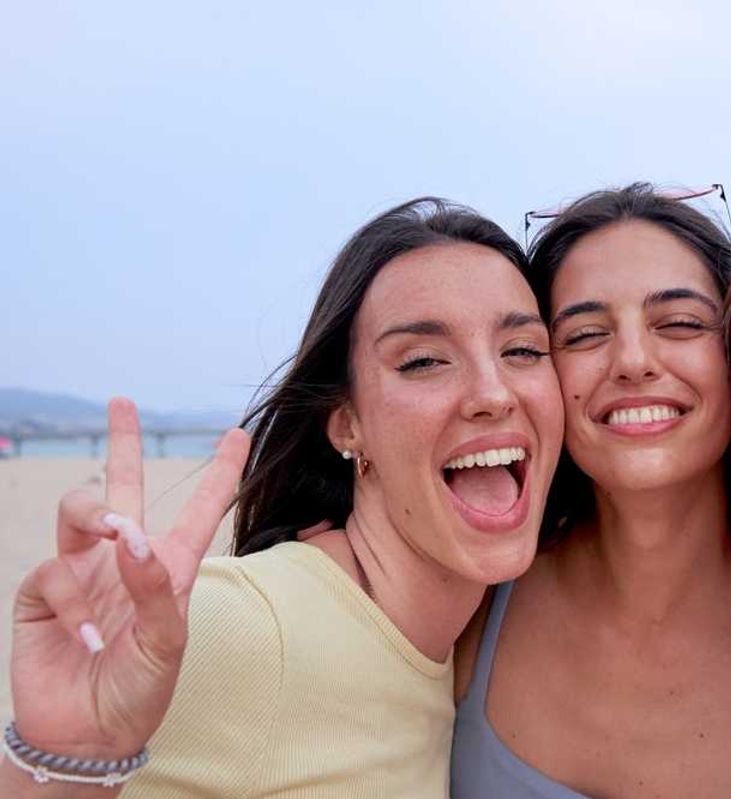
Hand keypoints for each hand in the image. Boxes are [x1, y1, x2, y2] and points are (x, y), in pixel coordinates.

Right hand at [8, 398, 248, 761]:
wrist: (88, 733)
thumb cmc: (139, 689)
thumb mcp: (168, 643)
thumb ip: (157, 588)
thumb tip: (132, 537)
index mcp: (170, 568)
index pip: (198, 511)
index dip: (219, 473)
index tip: (238, 433)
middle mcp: (124, 561)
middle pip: (123, 488)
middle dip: (122, 443)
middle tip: (122, 401)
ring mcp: (82, 572)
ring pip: (80, 512)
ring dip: (95, 515)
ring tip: (113, 536)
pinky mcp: (42, 592)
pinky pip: (53, 572)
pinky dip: (72, 603)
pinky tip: (89, 637)